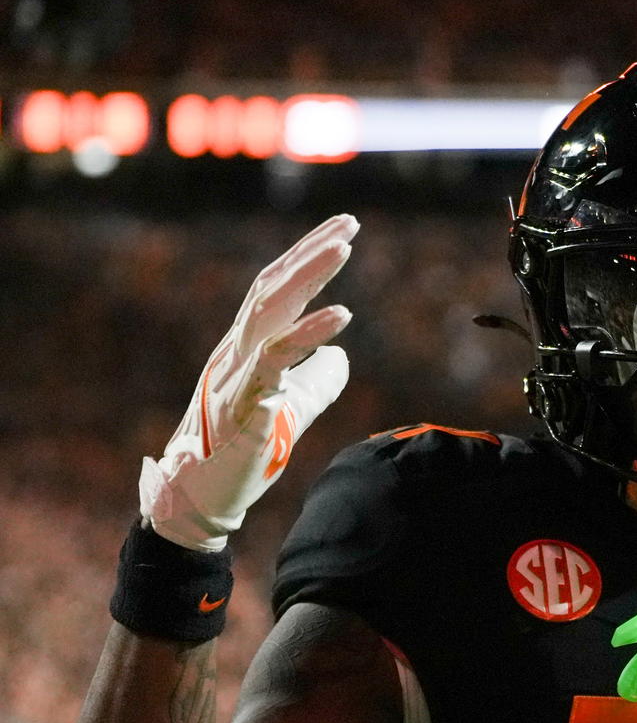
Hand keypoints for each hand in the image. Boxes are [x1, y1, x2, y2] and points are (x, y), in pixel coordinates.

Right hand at [140, 214, 358, 550]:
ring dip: (307, 281)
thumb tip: (341, 354)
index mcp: (247, 346)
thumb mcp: (290, 406)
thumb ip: (317, 378)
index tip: (344, 226)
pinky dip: (304, 340)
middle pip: (272, 292)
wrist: (201, 496)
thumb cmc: (243, 448)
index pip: (278, 288)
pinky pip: (271, 372)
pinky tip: (337, 324)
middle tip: (349, 227)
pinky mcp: (242, 413)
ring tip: (344, 252)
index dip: (307, 254)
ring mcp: (236, 380)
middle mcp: (237, 353)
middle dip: (310, 256)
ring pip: (268, 320)